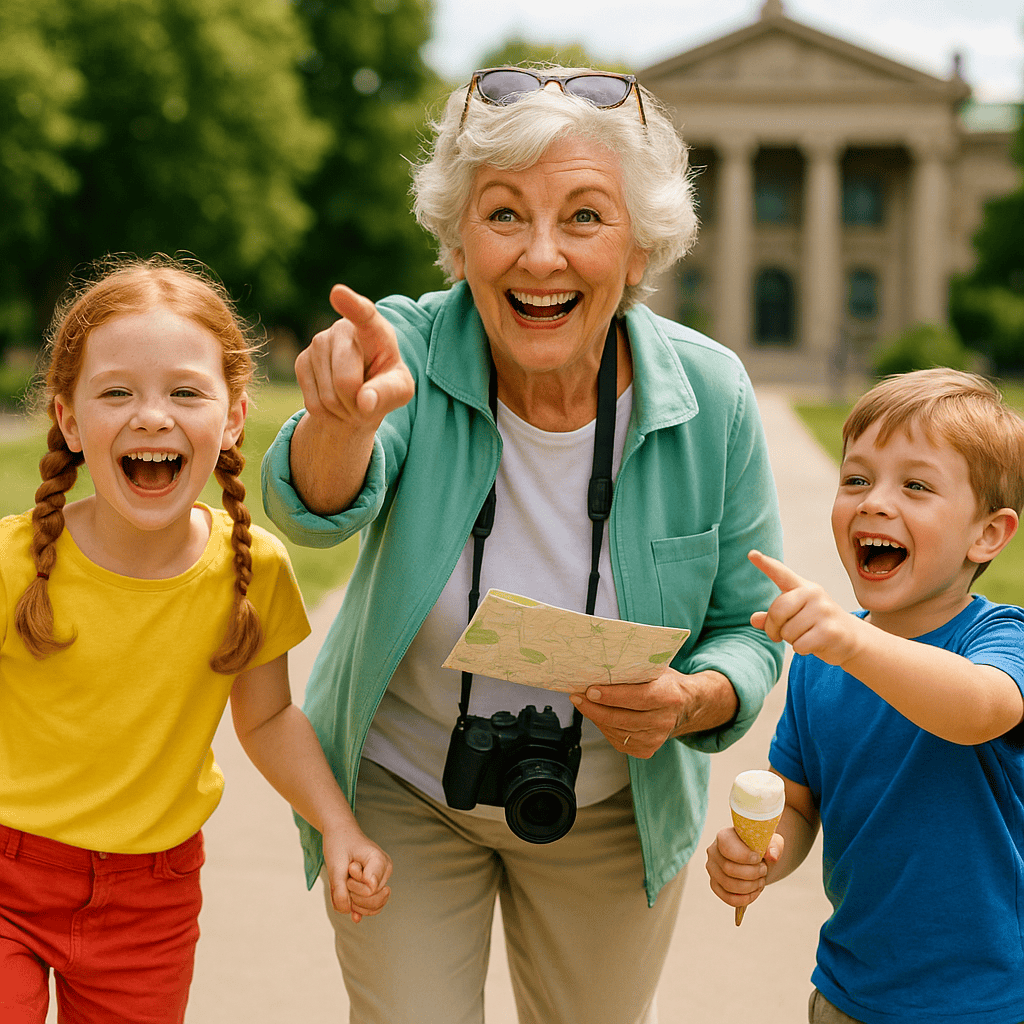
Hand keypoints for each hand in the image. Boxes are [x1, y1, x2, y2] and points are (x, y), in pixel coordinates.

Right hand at [295, 284, 413, 433]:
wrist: (359, 392)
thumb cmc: (386, 383)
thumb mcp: (400, 390)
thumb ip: (388, 393)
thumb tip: (364, 401)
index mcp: (374, 329)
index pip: (363, 314)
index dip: (351, 305)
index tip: (338, 293)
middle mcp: (342, 329)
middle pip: (346, 381)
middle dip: (357, 404)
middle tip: (367, 401)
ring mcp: (318, 343)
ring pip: (328, 396)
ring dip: (343, 410)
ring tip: (352, 399)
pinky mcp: (301, 361)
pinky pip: (313, 403)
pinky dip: (328, 413)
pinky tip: (335, 400)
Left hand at [322, 824, 392, 923]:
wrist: (340, 833)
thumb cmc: (339, 843)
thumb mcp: (335, 866)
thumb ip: (340, 892)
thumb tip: (354, 917)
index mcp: (380, 861)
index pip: (369, 890)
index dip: (353, 884)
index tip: (350, 866)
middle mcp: (386, 871)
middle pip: (372, 900)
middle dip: (352, 894)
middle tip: (347, 875)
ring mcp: (382, 880)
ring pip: (372, 908)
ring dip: (353, 901)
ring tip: (348, 882)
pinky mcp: (375, 887)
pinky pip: (371, 908)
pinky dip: (357, 907)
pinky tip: (350, 904)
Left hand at [570, 667, 736, 758]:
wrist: (686, 705)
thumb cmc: (665, 682)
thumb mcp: (656, 669)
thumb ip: (635, 669)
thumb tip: (601, 665)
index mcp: (669, 696)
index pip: (637, 697)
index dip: (612, 696)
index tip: (590, 690)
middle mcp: (664, 721)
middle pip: (622, 718)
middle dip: (594, 708)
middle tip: (577, 697)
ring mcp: (656, 738)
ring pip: (616, 730)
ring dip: (596, 717)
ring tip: (583, 703)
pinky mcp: (647, 750)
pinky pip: (618, 740)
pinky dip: (605, 728)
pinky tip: (598, 716)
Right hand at [705, 825, 782, 908]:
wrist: (755, 856)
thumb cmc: (760, 846)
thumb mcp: (770, 841)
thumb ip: (773, 846)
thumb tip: (772, 855)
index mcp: (724, 836)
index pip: (727, 848)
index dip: (744, 857)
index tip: (758, 858)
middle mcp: (713, 852)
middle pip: (729, 869)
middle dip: (752, 873)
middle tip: (764, 870)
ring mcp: (712, 869)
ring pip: (728, 885)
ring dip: (749, 887)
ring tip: (760, 881)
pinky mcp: (715, 884)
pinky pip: (727, 898)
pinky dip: (744, 899)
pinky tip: (754, 892)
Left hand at [748, 549, 860, 665]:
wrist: (851, 639)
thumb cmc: (816, 625)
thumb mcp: (795, 617)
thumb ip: (773, 617)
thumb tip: (753, 619)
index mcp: (802, 587)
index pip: (781, 573)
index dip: (765, 564)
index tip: (751, 554)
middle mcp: (813, 594)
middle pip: (777, 611)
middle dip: (773, 628)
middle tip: (780, 635)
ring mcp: (824, 611)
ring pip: (787, 632)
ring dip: (791, 640)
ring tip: (806, 636)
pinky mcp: (829, 631)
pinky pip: (799, 645)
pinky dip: (801, 649)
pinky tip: (814, 644)